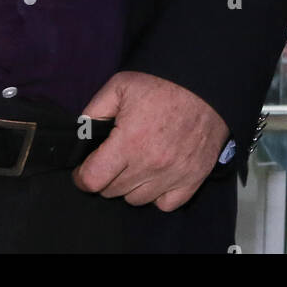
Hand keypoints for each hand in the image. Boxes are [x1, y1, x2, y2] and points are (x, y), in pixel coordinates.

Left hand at [73, 71, 229, 210]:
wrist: (206, 83)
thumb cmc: (163, 82)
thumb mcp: (119, 86)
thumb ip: (94, 112)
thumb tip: (81, 135)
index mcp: (129, 142)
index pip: (93, 180)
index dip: (81, 177)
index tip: (83, 170)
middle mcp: (150, 164)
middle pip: (112, 191)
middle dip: (105, 177)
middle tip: (111, 159)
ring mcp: (173, 174)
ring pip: (136, 199)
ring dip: (130, 186)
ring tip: (134, 164)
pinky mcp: (193, 178)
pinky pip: (165, 204)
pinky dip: (157, 195)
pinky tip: (155, 176)